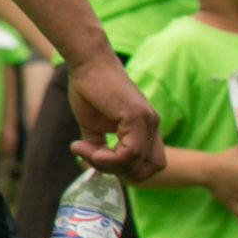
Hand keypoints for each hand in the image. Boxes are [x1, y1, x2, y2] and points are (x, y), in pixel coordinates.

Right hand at [67, 57, 163, 180]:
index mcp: (146, 129)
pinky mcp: (136, 117)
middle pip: (151, 169)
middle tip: (94, 159)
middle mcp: (152, 126)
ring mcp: (147, 121)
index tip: (103, 162)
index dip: (131, 171)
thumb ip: (98, 148)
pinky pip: (129, 153)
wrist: (87, 63)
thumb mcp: (94, 127)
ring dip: (107, 165)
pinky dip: (108, 158)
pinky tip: (89, 148)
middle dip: (122, 173)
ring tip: (84, 150)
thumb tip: (92, 166)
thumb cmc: (90, 90)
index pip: (152, 164)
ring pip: (137, 163)